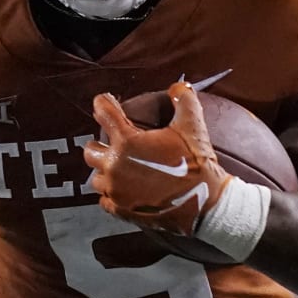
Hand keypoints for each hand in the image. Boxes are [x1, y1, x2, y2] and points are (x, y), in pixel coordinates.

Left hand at [83, 80, 231, 235]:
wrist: (206, 203)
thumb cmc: (197, 164)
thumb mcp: (193, 126)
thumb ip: (184, 99)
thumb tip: (178, 87)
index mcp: (127, 142)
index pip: (104, 112)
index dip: (104, 103)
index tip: (105, 102)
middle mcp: (115, 166)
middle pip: (90, 151)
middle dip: (100, 145)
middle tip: (114, 145)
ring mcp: (116, 191)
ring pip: (96, 179)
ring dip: (105, 172)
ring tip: (120, 169)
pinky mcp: (122, 210)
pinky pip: (105, 201)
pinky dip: (112, 195)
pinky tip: (125, 190)